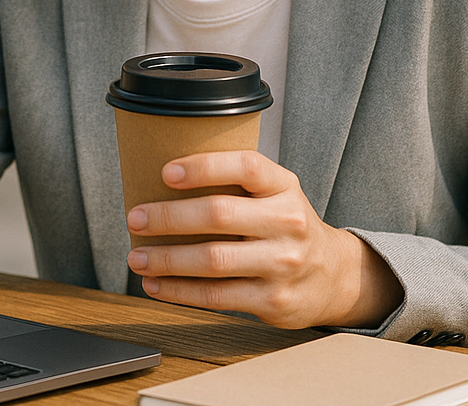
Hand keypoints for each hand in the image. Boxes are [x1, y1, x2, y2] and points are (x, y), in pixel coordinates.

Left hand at [125, 151, 402, 328]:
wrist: (332, 275)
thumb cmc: (285, 225)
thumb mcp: (275, 193)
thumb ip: (236, 183)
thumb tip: (164, 175)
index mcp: (284, 186)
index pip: (246, 166)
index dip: (204, 167)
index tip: (166, 172)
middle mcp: (287, 222)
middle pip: (219, 214)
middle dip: (169, 217)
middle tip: (136, 218)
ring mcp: (282, 264)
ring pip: (213, 260)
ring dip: (167, 259)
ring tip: (137, 256)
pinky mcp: (273, 301)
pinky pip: (217, 296)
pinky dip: (179, 291)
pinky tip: (156, 285)